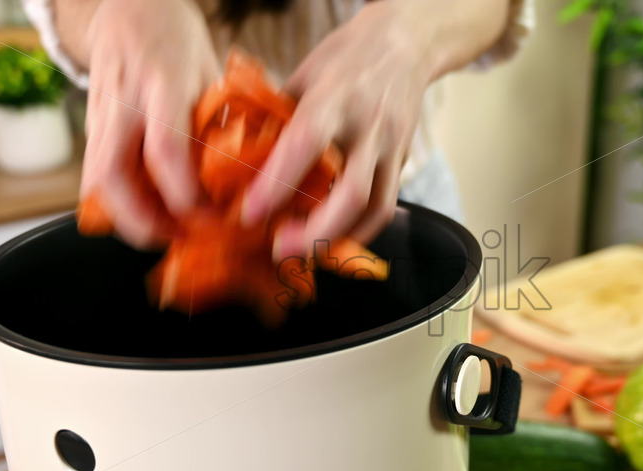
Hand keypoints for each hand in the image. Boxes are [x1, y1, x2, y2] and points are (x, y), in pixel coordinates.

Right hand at [79, 0, 218, 246]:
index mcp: (163, 86)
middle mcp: (125, 103)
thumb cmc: (178, 43)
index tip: (214, 217)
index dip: (188, 196)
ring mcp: (100, 116)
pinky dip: (118, 204)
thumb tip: (246, 179)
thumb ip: (221, 123)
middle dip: (144, 221)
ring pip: (96, 182)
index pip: (168, 152)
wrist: (130, 10)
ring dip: (127, 219)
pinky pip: (95, 175)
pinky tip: (146, 213)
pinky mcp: (90, 127)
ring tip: (164, 233)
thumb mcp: (212, 75)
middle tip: (178, 238)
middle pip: (113, 177)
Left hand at [240, 1, 437, 257]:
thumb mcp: (303, 76)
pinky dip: (358, 231)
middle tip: (280, 248)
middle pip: (351, 193)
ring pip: (374, 209)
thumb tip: (238, 158)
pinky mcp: (402, 163)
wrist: (405, 46)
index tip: (249, 212)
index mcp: (334, 98)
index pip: (305, 145)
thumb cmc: (345, 59)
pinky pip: (384, 208)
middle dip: (315, 231)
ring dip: (338, 239)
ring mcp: (390, 148)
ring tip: (304, 252)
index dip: (276, 184)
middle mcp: (367, 127)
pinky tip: (332, 239)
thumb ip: (277, 118)